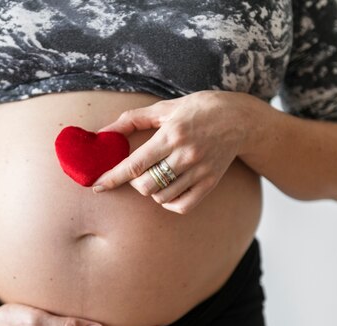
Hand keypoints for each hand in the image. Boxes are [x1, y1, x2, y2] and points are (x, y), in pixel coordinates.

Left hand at [92, 91, 262, 213]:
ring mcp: (200, 171)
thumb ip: (132, 120)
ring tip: (155, 176)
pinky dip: (168, 202)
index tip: (96, 185)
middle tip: (137, 172)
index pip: (134, 164)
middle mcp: (186, 155)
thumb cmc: (197, 109)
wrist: (239, 118)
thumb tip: (104, 132)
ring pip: (162, 196)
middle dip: (133, 183)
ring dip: (151, 191)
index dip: (112, 177)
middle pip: (146, 185)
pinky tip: (167, 191)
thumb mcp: (165, 108)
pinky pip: (182, 205)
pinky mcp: (211, 183)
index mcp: (171, 135)